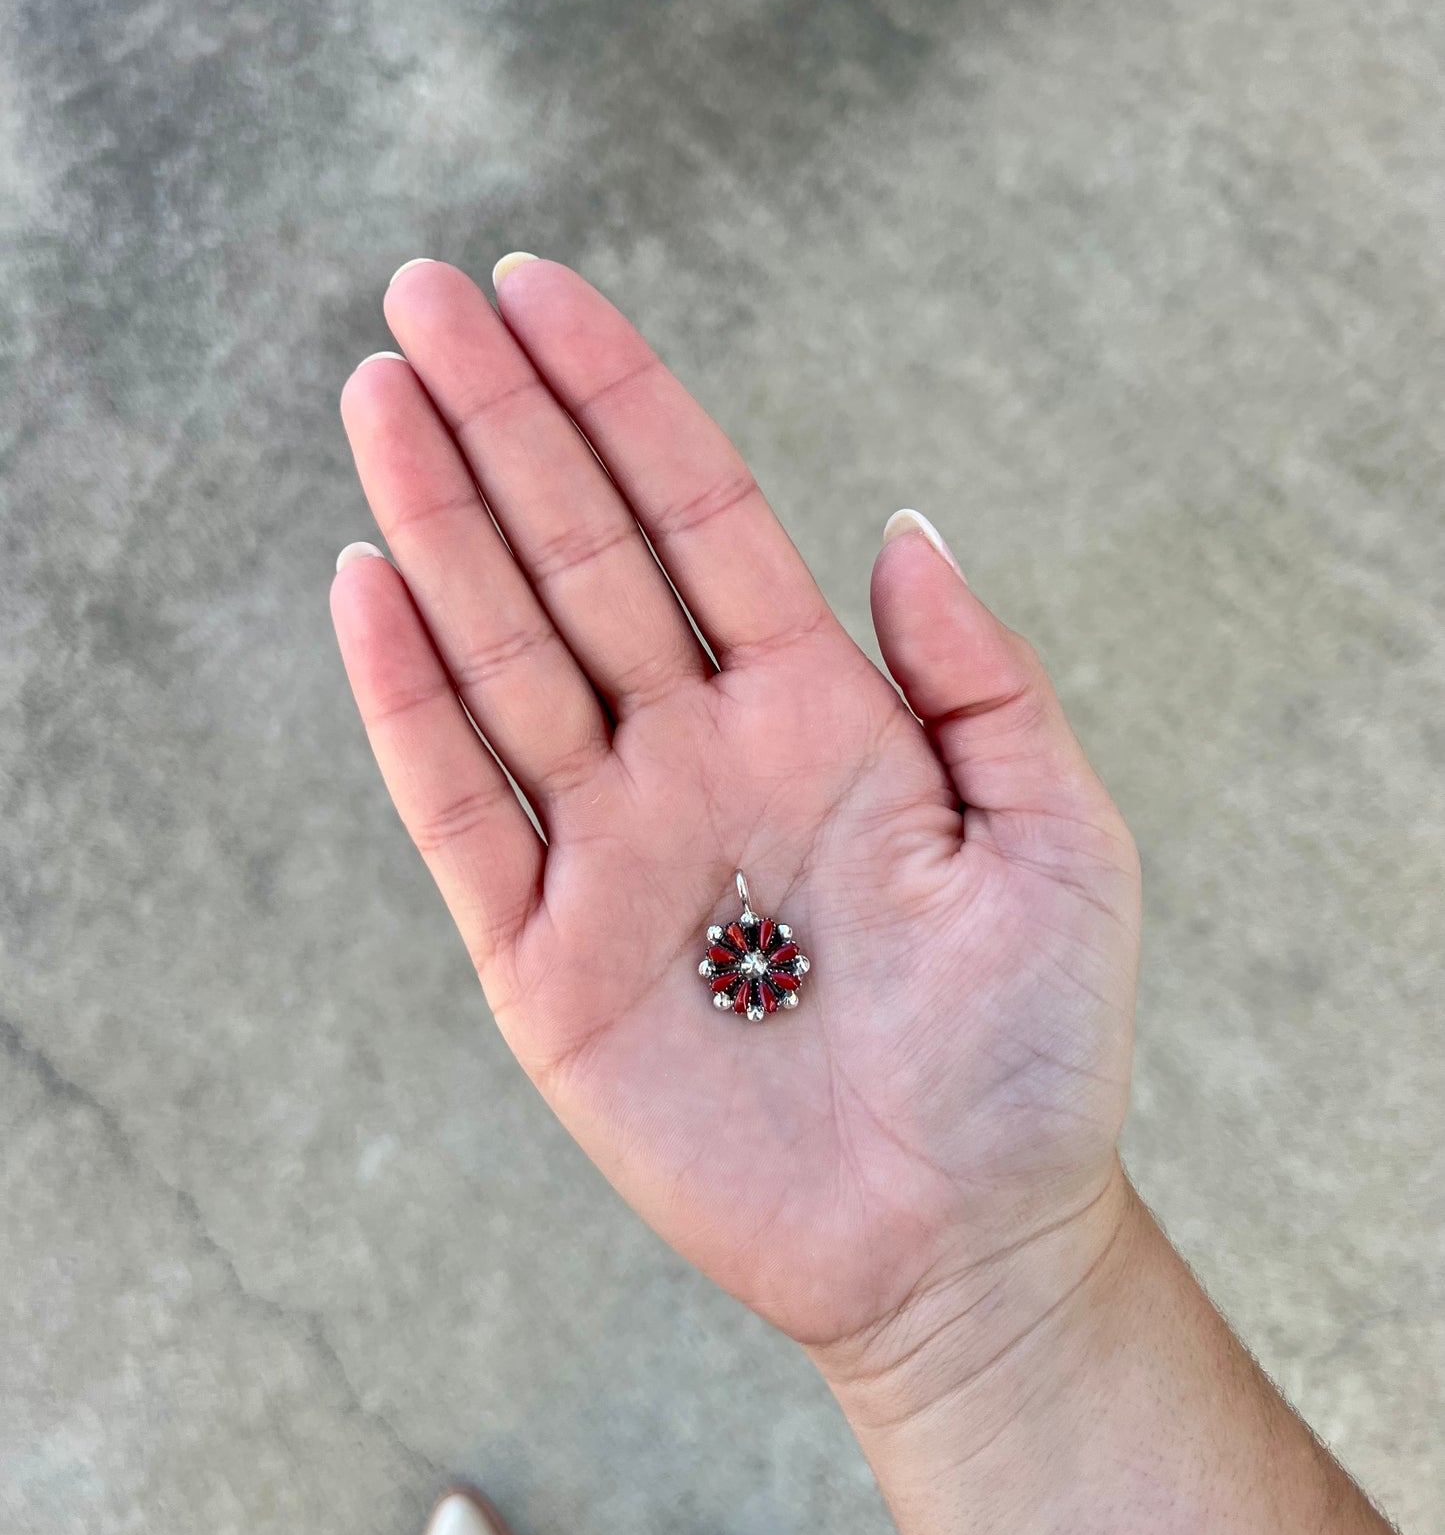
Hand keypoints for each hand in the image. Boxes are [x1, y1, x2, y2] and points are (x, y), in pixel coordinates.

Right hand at [331, 259, 1140, 1367]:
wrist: (962, 1243)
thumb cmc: (1028, 1051)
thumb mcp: (1054, 837)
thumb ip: (982, 679)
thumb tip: (900, 528)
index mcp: (815, 713)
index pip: (697, 518)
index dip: (621, 400)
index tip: (540, 291)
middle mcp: (697, 757)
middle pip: (579, 558)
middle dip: (504, 425)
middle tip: (420, 292)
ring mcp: (612, 850)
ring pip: (503, 656)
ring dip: (436, 526)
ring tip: (377, 393)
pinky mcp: (542, 960)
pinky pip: (460, 811)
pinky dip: (409, 704)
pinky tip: (369, 584)